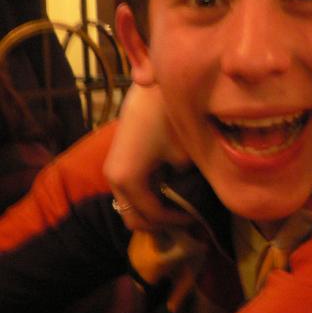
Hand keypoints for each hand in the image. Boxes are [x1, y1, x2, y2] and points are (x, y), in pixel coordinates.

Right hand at [104, 83, 192, 229]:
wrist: (151, 88)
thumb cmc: (170, 119)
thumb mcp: (184, 157)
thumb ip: (183, 184)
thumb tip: (187, 197)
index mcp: (128, 180)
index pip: (153, 214)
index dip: (177, 220)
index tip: (197, 218)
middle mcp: (114, 180)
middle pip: (133, 218)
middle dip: (159, 224)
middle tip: (185, 220)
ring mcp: (112, 170)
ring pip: (129, 205)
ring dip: (151, 212)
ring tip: (178, 208)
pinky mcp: (117, 161)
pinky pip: (129, 191)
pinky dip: (146, 197)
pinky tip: (168, 191)